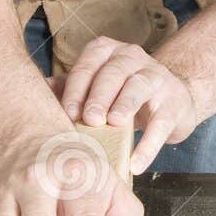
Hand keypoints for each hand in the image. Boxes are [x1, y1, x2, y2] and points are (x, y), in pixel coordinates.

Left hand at [57, 36, 203, 173]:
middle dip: (99, 95)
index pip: (88, 65)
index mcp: (107, 52)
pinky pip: (161, 122)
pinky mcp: (175, 102)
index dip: (76, 89)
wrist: (172, 100)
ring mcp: (157, 77)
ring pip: (139, 86)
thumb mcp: (96, 87)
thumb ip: (70, 88)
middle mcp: (132, 57)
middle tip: (89, 118)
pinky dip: (148, 145)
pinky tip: (136, 163)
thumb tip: (40, 91)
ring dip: (125, 105)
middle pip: (113, 72)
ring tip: (113, 124)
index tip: (67, 112)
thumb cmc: (123, 95)